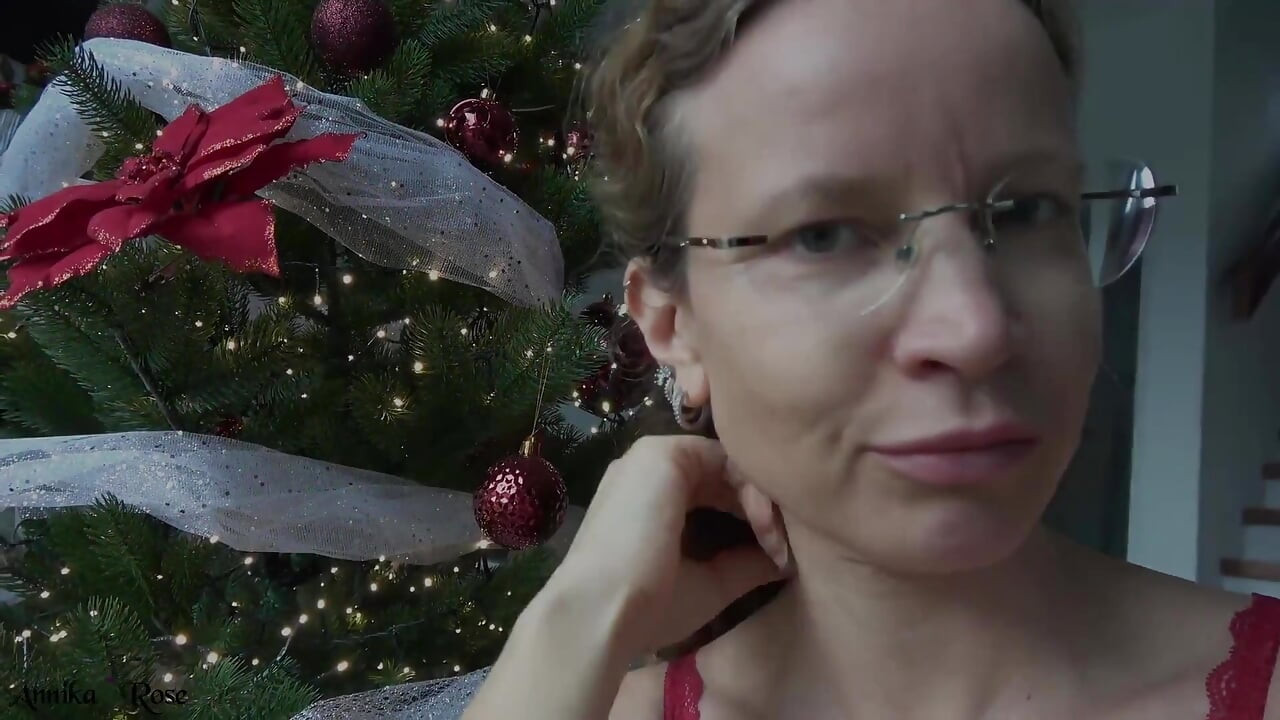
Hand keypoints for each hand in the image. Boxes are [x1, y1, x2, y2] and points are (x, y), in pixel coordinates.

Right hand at [548, 435, 791, 656]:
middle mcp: (649, 472)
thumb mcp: (709, 584)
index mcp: (652, 499)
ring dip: (758, 497)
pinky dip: (749, 486)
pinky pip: (721, 457)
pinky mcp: (662, 453)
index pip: (714, 489)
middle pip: (723, 472)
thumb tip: (785, 561)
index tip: (775, 554)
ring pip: (726, 462)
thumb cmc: (649, 604)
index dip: (749, 515)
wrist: (603, 610)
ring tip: (774, 539)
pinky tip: (762, 520)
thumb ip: (744, 565)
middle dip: (760, 505)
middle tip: (781, 546)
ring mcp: (653, 458)